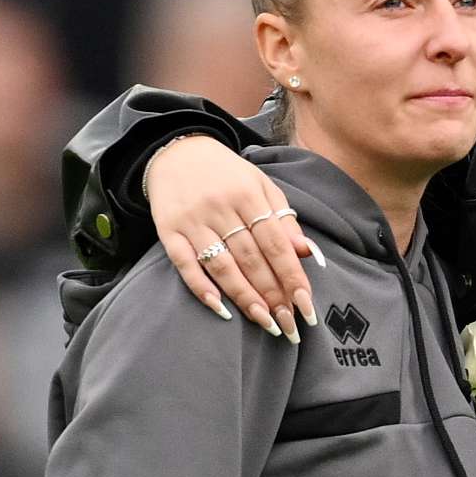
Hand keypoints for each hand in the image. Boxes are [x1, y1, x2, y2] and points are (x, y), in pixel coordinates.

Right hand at [147, 135, 322, 339]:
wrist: (176, 151)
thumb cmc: (228, 175)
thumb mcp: (262, 186)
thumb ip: (284, 219)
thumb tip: (308, 253)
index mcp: (249, 196)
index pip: (276, 244)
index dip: (292, 276)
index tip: (305, 305)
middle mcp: (221, 208)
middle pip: (252, 259)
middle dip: (273, 294)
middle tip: (289, 325)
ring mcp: (192, 221)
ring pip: (221, 265)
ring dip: (244, 297)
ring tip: (264, 322)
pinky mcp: (167, 231)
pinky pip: (184, 264)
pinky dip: (201, 287)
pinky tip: (221, 308)